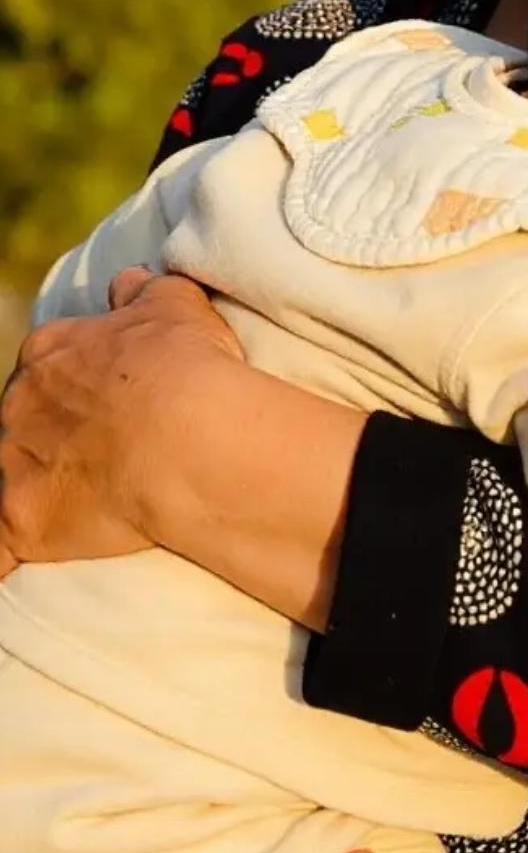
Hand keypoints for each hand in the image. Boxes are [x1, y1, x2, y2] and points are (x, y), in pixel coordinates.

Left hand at [0, 267, 237, 577]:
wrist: (184, 432)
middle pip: (19, 422)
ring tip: (71, 507)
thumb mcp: (174, 304)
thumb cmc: (185, 365)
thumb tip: (126, 281)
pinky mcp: (20, 521)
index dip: (73, 390)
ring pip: (8, 476)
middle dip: (48, 438)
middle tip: (97, 456)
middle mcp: (18, 404)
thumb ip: (143, 290)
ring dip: (30, 486)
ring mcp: (13, 463)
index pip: (46, 370)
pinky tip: (10, 571)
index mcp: (51, 351)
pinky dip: (2, 559)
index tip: (101, 407)